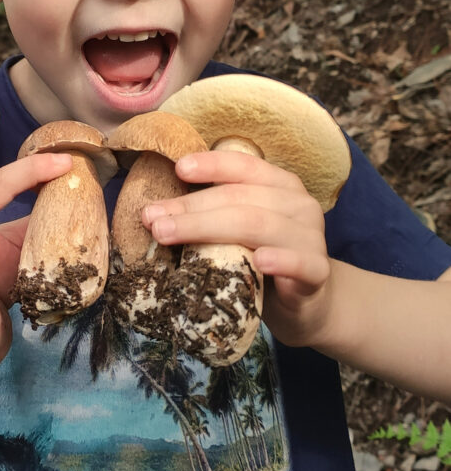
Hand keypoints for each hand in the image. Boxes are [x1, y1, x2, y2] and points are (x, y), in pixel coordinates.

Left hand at [141, 149, 333, 348]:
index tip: (178, 168)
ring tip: (169, 235)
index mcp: (280, 186)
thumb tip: (156, 212)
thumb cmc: (263, 262)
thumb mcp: (239, 232)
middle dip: (191, 207)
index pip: (244, 166)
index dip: (212, 165)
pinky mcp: (317, 272)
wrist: (309, 305)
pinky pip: (300, 263)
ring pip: (259, 225)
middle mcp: (298, 205)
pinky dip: (279, 260)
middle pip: (240, 198)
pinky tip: (260, 262)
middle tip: (152, 219)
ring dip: (208, 228)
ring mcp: (311, 237)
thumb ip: (214, 215)